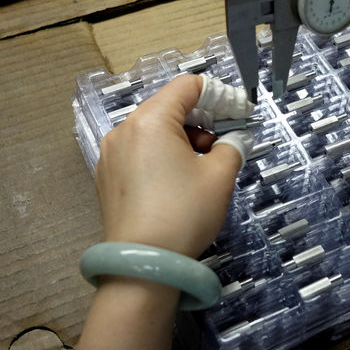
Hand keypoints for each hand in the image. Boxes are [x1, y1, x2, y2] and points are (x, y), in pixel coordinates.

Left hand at [94, 74, 251, 257]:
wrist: (145, 263)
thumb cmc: (184, 213)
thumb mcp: (220, 176)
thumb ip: (233, 146)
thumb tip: (235, 139)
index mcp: (150, 120)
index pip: (188, 86)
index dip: (220, 94)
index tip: (242, 112)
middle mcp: (123, 130)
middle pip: (169, 108)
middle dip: (203, 120)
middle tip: (227, 144)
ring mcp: (111, 154)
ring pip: (155, 132)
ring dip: (185, 140)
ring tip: (205, 169)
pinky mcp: (107, 177)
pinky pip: (141, 153)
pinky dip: (164, 157)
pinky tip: (180, 183)